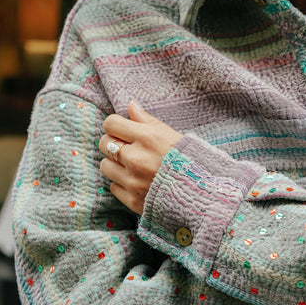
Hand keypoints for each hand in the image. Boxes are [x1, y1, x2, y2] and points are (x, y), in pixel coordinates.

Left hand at [99, 100, 182, 214]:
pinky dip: (122, 184)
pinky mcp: (132, 199)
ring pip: (105, 166)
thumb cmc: (188, 160)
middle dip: (113, 143)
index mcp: (147, 138)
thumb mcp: (171, 135)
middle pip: (104, 143)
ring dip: (115, 165)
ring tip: (131, 166)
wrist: (201, 194)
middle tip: (126, 148)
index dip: (115, 126)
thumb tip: (130, 104)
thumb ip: (147, 120)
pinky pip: (113, 186)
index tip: (122, 131)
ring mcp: (133, 180)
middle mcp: (136, 158)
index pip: (111, 124)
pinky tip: (136, 182)